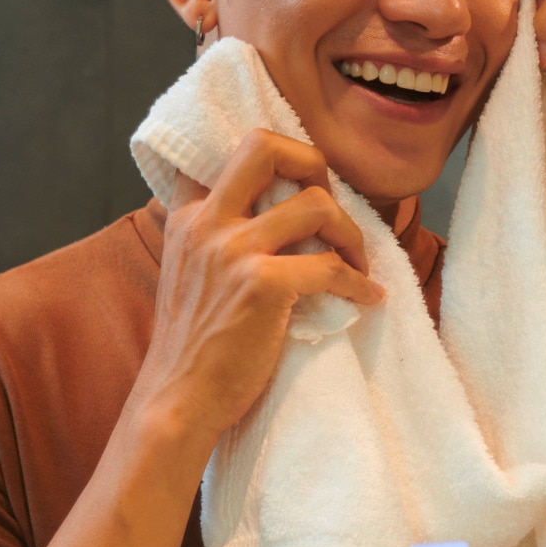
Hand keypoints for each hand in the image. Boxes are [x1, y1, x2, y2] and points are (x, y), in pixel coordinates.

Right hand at [127, 130, 383, 455]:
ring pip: (316, 204)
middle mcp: (206, 223)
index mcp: (187, 218)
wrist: (178, 400)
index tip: (296, 179)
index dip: (267, 156)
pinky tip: (367, 298)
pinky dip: (360, 283)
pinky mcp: (263, 285)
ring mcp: (234, 251)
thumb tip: (264, 221)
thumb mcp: (187, 275)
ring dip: (350, 233)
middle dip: (311, 162)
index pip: (220, 153)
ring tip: (356, 262)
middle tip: (330, 202)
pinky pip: (331, 266)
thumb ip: (212, 241)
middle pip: (265, 146)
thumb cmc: (192, 346)